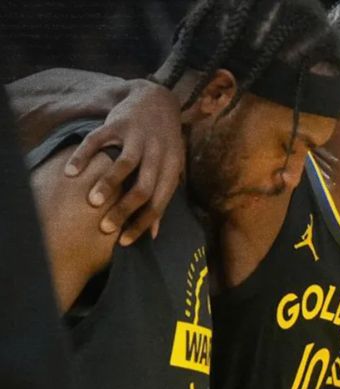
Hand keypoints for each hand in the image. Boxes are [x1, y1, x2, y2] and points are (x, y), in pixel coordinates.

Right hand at [64, 80, 184, 244]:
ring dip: (108, 184)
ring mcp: (137, 136)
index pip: (159, 202)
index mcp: (171, 169)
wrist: (157, 100)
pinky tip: (72, 173)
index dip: (142, 224)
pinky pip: (98, 140)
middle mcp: (157, 153)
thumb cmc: (164, 144)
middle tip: (105, 227)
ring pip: (124, 164)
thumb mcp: (171, 169)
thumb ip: (162, 199)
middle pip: (143, 187)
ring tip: (92, 203)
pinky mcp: (117, 122)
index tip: (124, 241)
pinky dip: (84, 156)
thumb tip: (154, 234)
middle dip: (124, 210)